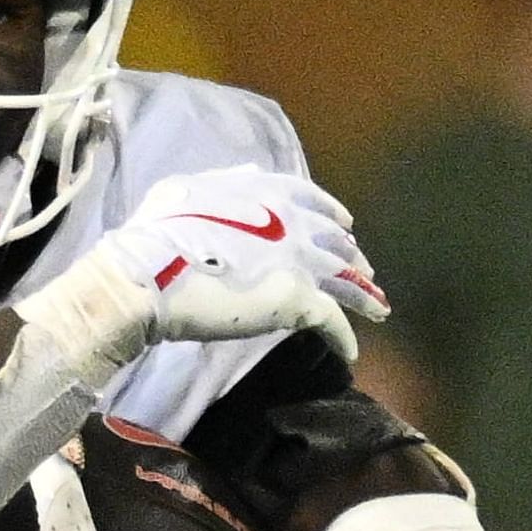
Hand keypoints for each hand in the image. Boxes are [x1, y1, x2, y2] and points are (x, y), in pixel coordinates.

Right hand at [26, 167, 386, 372]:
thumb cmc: (156, 232)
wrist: (151, 273)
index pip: (313, 200)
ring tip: (379, 309)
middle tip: (366, 272)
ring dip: (364, 295)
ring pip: (345, 280)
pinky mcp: (297, 300)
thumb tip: (248, 179)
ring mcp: (298, 261)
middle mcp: (292, 222)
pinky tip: (352, 351)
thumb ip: (223, 185)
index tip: (345, 226)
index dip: (332, 213)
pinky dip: (344, 336)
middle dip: (353, 257)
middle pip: (336, 242)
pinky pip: (332, 321)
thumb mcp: (186, 191)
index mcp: (266, 193)